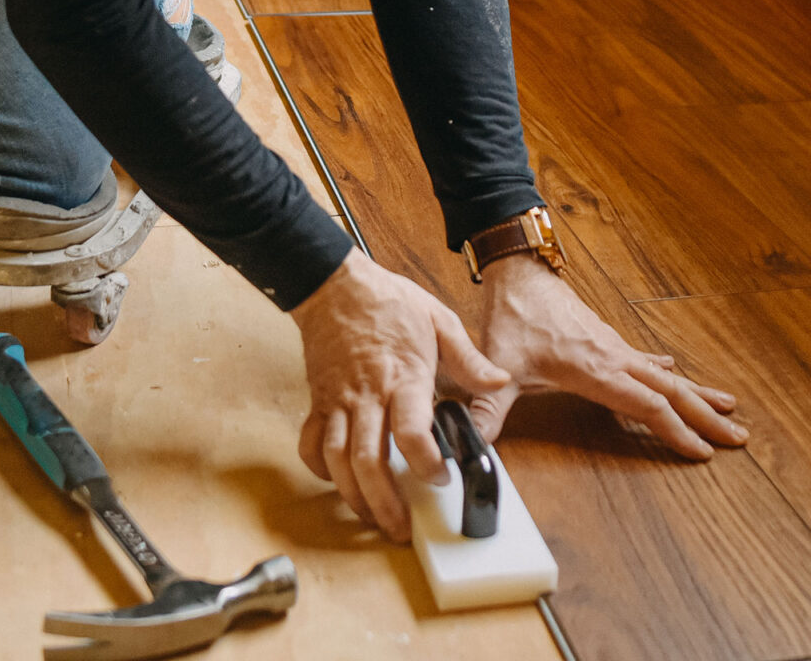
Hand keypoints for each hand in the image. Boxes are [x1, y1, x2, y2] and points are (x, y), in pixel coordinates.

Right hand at [293, 249, 510, 541]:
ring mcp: (338, 401)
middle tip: (402, 527)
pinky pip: (312, 444)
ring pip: (337, 461)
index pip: (410, 432)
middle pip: (368, 461)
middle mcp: (367, 396)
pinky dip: (320, 470)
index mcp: (402, 377)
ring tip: (373, 518)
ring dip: (354, 497)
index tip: (441, 477)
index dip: (426, 463)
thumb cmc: (386, 300)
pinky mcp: (319, 401)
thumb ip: (469, 358)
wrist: (334, 284)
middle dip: (385, 502)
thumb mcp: (439, 319)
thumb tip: (498, 380)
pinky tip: (337, 482)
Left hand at [466, 254, 746, 456]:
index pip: (647, 405)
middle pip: (672, 391)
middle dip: (706, 416)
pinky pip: (647, 361)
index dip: (676, 431)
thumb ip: (488, 407)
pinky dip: (668, 372)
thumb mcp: (500, 365)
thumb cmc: (513, 316)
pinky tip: (676, 370)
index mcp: (597, 369)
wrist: (520, 271)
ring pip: (667, 375)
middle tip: (739, 437)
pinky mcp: (607, 340)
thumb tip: (474, 441)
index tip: (703, 452)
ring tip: (729, 408)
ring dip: (698, 394)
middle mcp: (615, 358)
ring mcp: (615, 348)